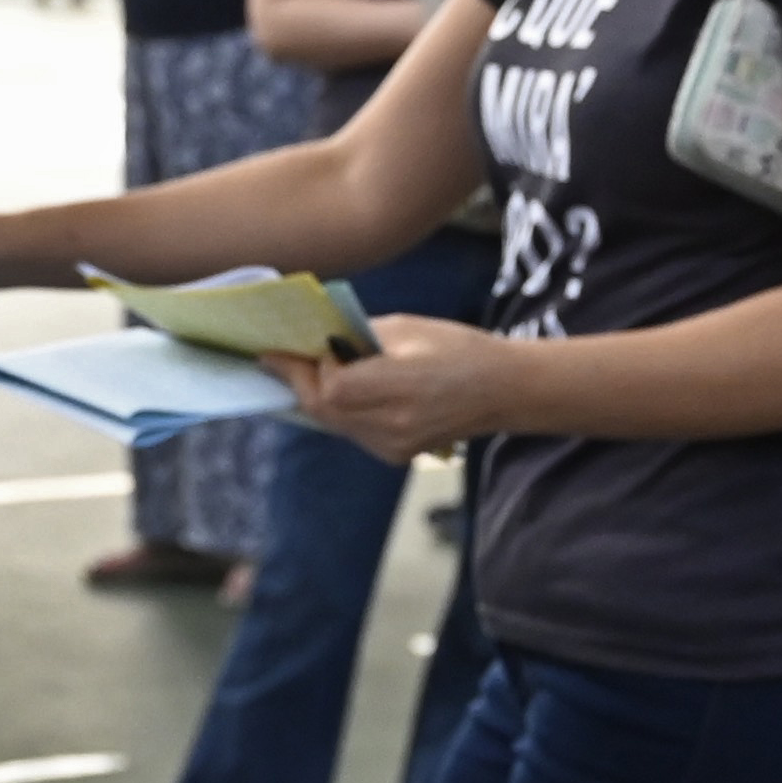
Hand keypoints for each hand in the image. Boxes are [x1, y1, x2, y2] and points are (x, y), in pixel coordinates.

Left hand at [284, 313, 514, 462]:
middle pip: (324, 410)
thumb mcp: (406, 328)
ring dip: (318, 396)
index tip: (280, 349)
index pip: (330, 388)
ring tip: (311, 368)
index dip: (303, 368)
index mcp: (399, 387)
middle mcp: (393, 425)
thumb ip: (357, 336)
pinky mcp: (395, 454)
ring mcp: (393, 446)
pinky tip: (344, 389)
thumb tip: (316, 340)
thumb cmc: (457, 348)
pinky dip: (340, 409)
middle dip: (300, 383)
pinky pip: (352, 431)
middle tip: (283, 359)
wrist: (501, 390)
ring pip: (334, 423)